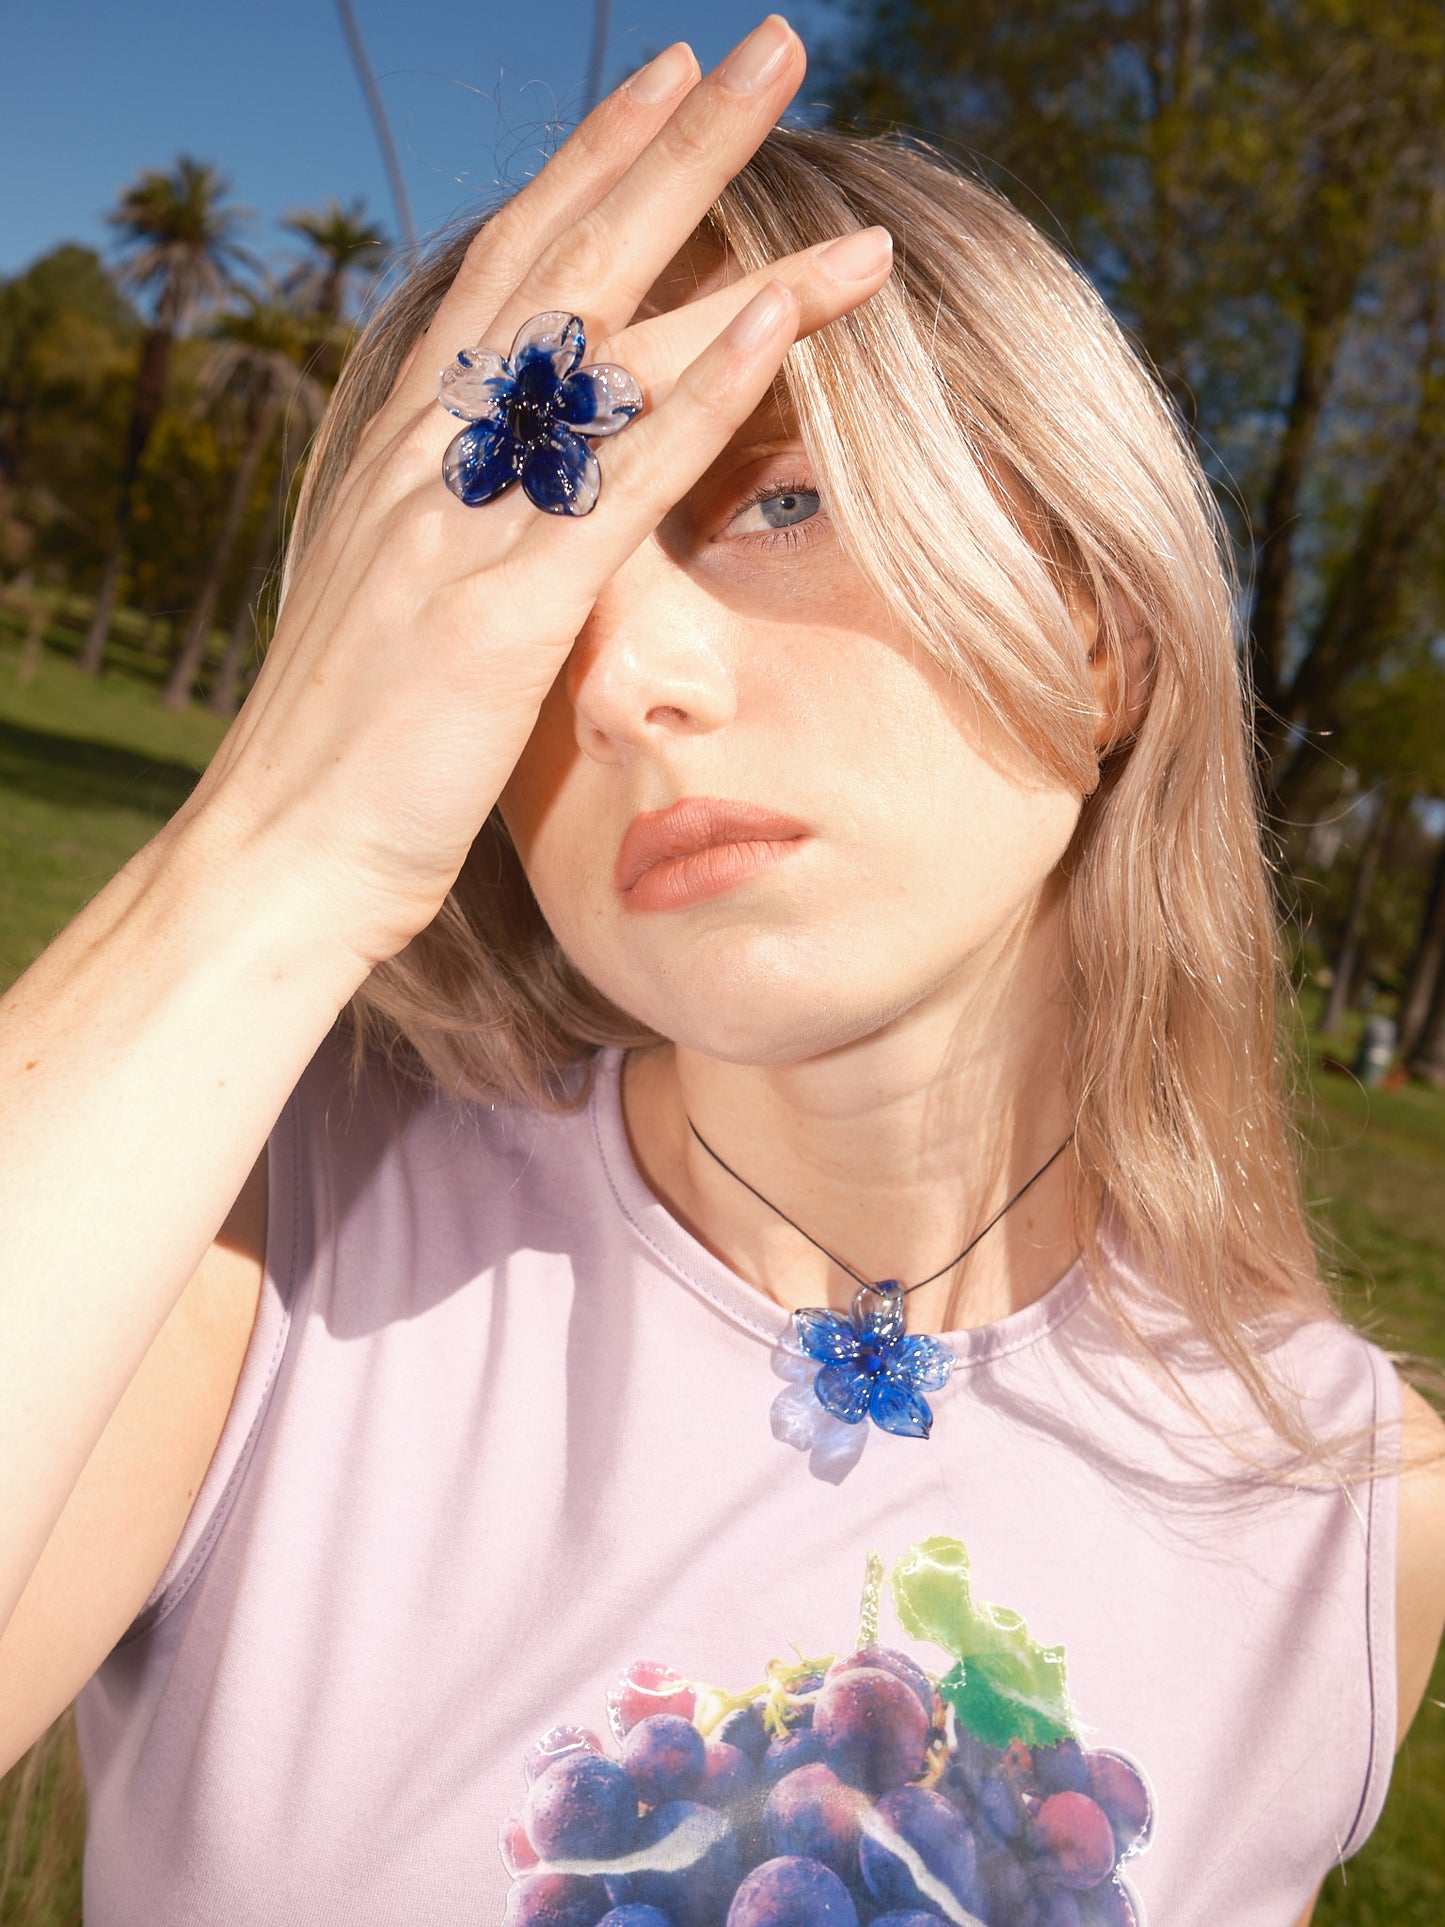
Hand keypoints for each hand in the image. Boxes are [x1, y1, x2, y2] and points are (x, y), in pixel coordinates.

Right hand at [185, 15, 893, 969]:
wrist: (286, 853)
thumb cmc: (359, 746)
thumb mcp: (413, 607)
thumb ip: (473, 529)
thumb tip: (542, 491)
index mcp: (406, 447)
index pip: (509, 267)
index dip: (593, 166)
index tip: (671, 84)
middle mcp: (428, 454)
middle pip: (562, 261)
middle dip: (673, 147)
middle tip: (773, 47)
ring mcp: (457, 524)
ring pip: (604, 351)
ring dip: (733, 257)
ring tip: (838, 190)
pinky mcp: (497, 612)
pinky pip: (612, 481)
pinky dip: (699, 396)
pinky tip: (777, 325)